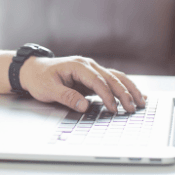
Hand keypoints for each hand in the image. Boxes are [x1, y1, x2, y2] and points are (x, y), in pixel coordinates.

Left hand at [19, 56, 145, 112]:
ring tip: (141, 101)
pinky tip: (135, 95)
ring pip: (116, 78)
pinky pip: (111, 81)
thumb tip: (84, 106)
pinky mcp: (92, 77)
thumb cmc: (39, 78)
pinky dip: (124, 88)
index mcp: (77, 66)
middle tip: (133, 108)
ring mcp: (91, 70)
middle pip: (111, 78)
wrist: (32, 70)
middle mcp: (87, 65)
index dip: (107, 95)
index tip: (113, 108)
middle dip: (124, 94)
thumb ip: (67, 97)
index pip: (97, 81)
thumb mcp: (48, 89)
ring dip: (129, 89)